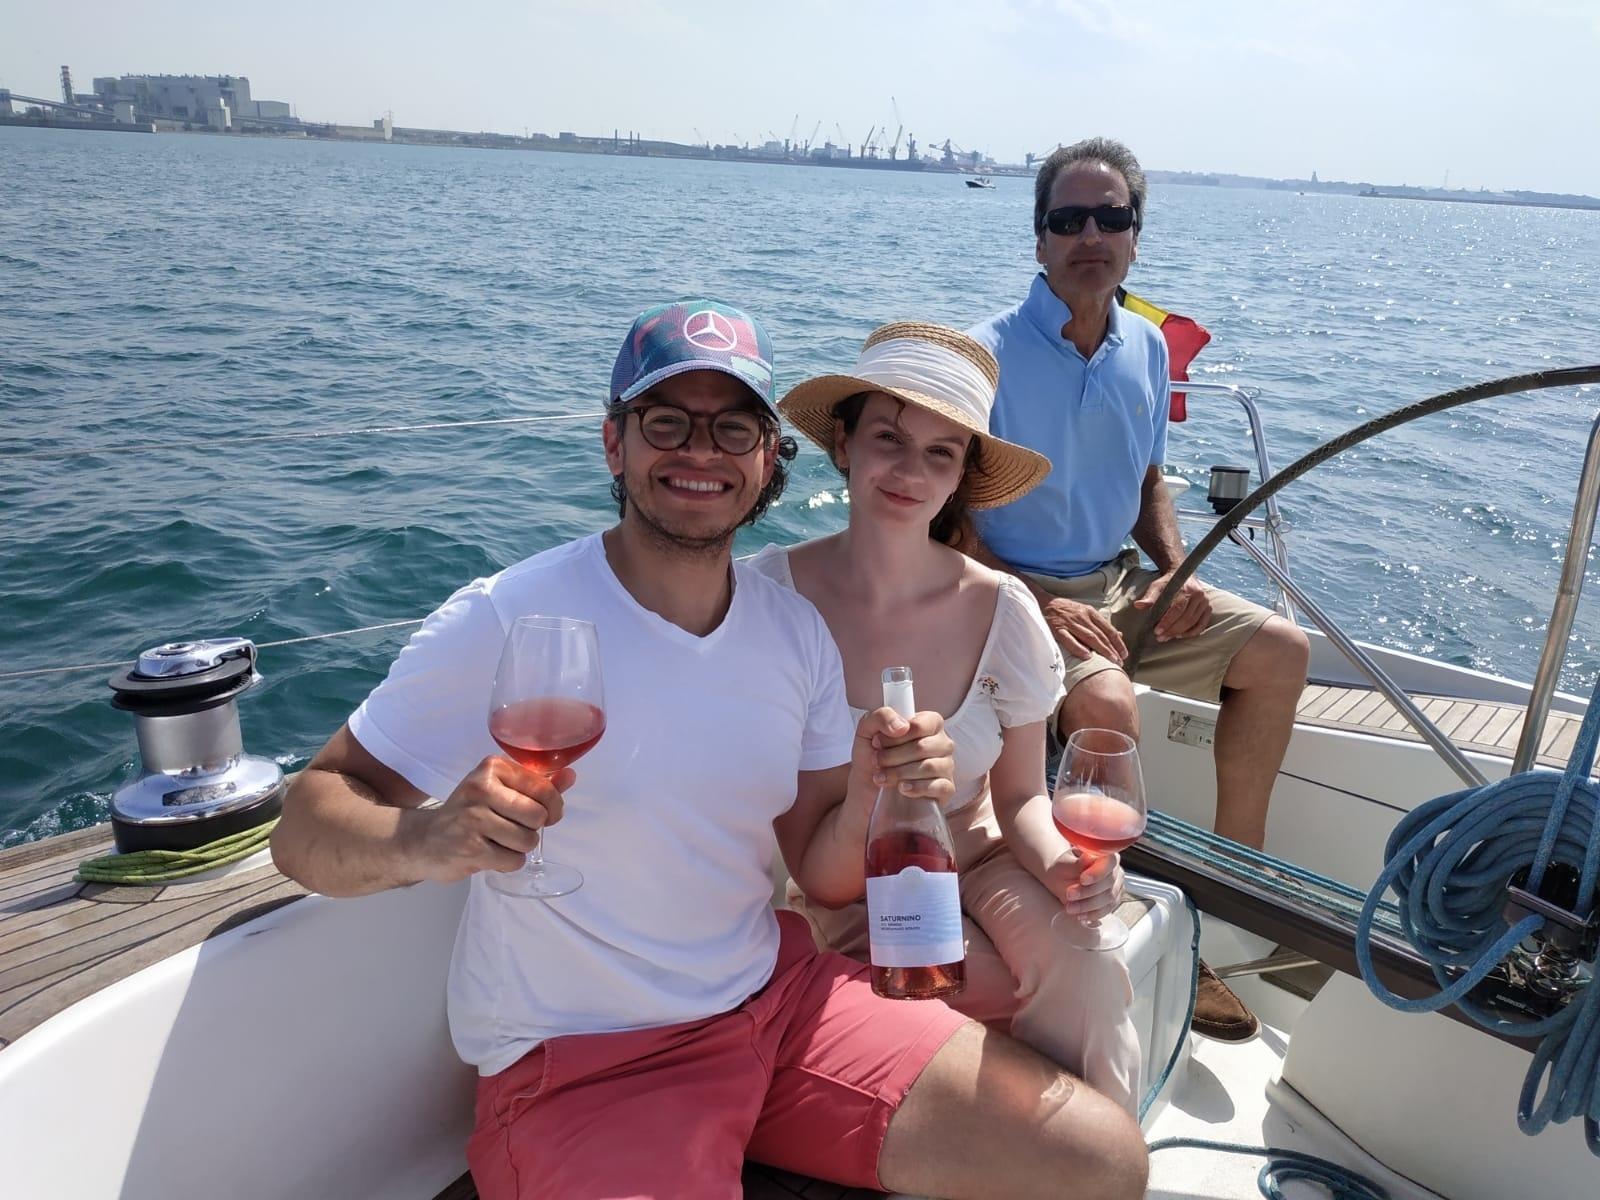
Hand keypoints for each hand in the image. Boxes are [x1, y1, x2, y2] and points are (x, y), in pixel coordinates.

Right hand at [403, 755, 576, 883]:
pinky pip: (513, 861)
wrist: (424, 840)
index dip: (552, 807)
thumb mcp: (499, 790)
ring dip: (519, 848)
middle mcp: (481, 789)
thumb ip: (537, 784)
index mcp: (492, 768)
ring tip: (498, 841)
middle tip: (514, 829)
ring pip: (527, 841)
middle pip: (538, 816)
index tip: (543, 813)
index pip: (543, 788)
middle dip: (533, 829)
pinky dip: (507, 862)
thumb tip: (571, 776)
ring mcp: (473, 819)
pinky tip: (489, 854)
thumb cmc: (469, 813)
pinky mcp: (470, 849)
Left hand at [850, 707, 955, 815]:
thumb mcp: (866, 731)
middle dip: (893, 756)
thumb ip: (881, 717)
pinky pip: (940, 787)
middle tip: (877, 762)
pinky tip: (902, 788)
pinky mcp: (946, 789)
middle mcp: (942, 743)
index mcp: (928, 724)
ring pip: (930, 767)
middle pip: (922, 747)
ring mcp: (946, 767)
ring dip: (899, 773)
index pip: (922, 724)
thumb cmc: (871, 757)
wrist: (866, 790)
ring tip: (882, 777)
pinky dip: (917, 788)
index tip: (878, 743)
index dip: (897, 736)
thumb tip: (902, 726)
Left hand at [1040, 847, 1124, 919]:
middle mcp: (1114, 869)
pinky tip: (1080, 914)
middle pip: (1109, 882)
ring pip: (1109, 898)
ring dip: (1088, 905)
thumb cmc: (1064, 869)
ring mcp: (1116, 885)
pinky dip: (1093, 914)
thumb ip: (1077, 863)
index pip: (1109, 862)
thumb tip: (1089, 857)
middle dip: (1088, 891)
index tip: (1082, 879)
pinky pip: (1107, 909)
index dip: (1097, 872)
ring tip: (1070, 907)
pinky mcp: (1114, 900)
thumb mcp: (1064, 863)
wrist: (1063, 880)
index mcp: (1104, 854)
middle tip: (1070, 894)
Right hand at [1042, 596, 1125, 662]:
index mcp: (1090, 612)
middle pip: (1100, 635)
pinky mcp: (1057, 629)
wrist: (1042, 602)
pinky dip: (1078, 648)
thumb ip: (1100, 623)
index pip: (1107, 629)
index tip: (1124, 653)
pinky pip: (1069, 640)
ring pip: (1089, 637)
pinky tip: (1087, 656)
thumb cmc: (1065, 609)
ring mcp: (1069, 623)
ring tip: (1110, 661)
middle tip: (1120, 661)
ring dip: (1101, 650)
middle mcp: (1082, 617)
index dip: (1117, 642)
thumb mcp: (1085, 612)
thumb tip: (1118, 634)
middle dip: (1112, 649)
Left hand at [1132, 572, 1211, 641]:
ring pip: (1194, 623)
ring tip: (1167, 638)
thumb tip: (1138, 605)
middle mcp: (1199, 595)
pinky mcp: (1208, 608)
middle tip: (1160, 638)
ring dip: (1180, 633)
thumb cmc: (1168, 583)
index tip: (1157, 631)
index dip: (1167, 622)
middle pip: (1186, 618)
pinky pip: (1202, 624)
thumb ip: (1149, 598)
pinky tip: (1180, 636)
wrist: (1183, 574)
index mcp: (1187, 589)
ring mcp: (1205, 602)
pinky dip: (1192, 632)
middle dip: (1172, 630)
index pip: (1177, 610)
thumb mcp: (1157, 587)